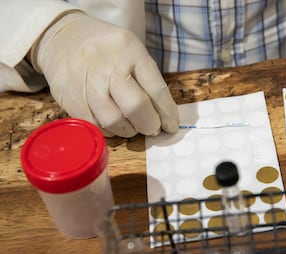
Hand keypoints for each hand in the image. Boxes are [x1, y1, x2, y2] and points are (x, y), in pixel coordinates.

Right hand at [30, 12, 178, 136]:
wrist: (60, 37)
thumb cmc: (105, 48)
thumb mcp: (131, 50)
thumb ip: (147, 79)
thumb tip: (163, 115)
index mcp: (129, 49)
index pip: (156, 88)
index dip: (167, 113)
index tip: (171, 126)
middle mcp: (107, 65)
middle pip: (136, 106)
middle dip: (149, 124)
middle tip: (152, 128)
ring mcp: (85, 81)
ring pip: (113, 120)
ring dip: (129, 130)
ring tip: (132, 127)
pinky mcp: (68, 97)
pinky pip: (94, 124)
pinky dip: (108, 131)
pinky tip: (113, 125)